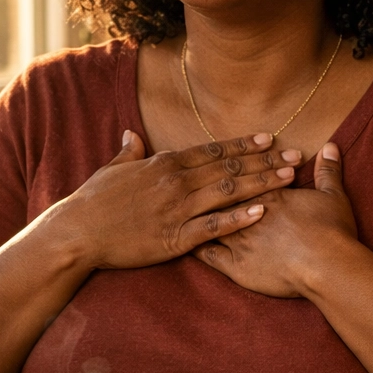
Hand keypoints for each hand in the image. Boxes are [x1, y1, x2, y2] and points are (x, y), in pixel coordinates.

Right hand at [58, 130, 301, 269]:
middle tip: (295, 156)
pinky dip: (239, 218)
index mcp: (165, 163)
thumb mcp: (113, 170)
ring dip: (261, 184)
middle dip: (265, 161)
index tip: (269, 138)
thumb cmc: (93, 202)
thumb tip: (133, 134)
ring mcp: (178, 209)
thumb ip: (130, 152)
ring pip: (228, 192)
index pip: (213, 150)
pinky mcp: (176, 237)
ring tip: (289, 178)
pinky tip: (262, 212)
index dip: (243, 144)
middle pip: (230, 168)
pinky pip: (214, 226)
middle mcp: (177, 182)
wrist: (76, 234)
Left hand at [193, 142, 357, 297]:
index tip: (217, 163)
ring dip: (191, 214)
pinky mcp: (236, 266)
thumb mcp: (333, 195)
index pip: (241, 176)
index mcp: (268, 194)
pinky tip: (181, 242)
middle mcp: (246, 213)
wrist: (328, 265)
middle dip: (203, 187)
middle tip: (186, 180)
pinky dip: (192, 247)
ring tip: (177, 207)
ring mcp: (238, 239)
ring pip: (206, 221)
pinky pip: (206, 255)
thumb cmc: (332, 231)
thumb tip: (330, 146)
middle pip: (218, 195)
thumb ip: (328, 170)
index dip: (231, 168)